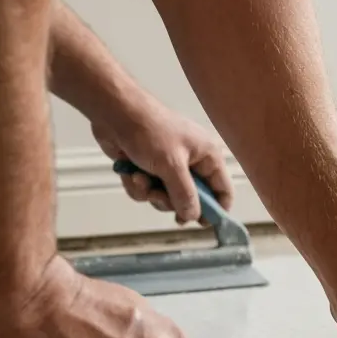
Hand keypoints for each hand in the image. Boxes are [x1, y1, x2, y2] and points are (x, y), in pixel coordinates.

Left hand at [91, 98, 233, 225]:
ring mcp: (169, 166)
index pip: (222, 190)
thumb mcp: (171, 166)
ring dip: (149, 193)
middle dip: (170, 200)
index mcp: (207, 157)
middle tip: (158, 196)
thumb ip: (185, 195)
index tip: (202, 225)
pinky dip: (137, 186)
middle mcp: (192, 163)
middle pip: (191, 199)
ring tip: (139, 178)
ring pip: (165, 197)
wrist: (114, 113)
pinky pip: (147, 190)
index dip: (216, 210)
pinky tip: (129, 173)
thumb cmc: (149, 132)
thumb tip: (193, 216)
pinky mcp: (148, 168)